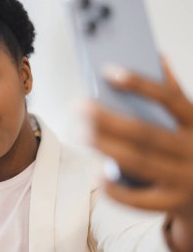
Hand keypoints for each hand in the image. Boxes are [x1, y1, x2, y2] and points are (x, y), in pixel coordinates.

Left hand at [85, 58, 192, 249]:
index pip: (170, 99)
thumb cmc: (191, 148)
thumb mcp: (190, 121)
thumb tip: (157, 59)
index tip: (107, 72)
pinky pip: (140, 200)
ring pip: (140, 162)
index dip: (139, 85)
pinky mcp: (172, 203)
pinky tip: (98, 174)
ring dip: (106, 147)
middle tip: (79, 107)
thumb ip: (175, 95)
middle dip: (109, 120)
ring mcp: (184, 179)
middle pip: (146, 133)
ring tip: (80, 133)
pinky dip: (116, 189)